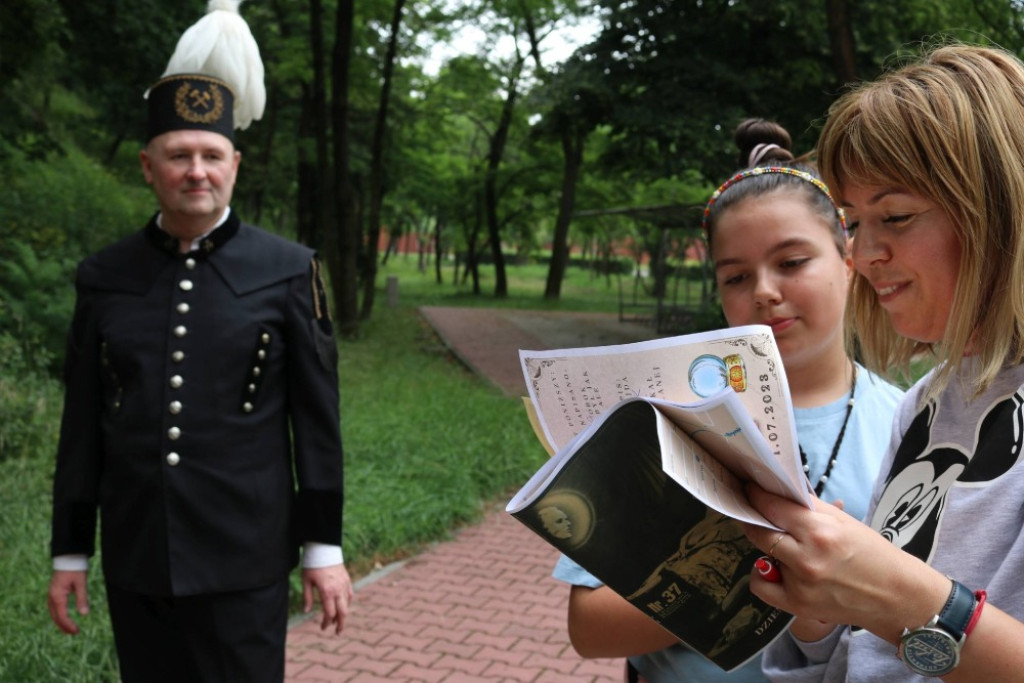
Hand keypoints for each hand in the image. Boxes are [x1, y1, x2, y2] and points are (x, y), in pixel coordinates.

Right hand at [47, 570, 88, 634]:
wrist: (68, 557)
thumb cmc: (75, 569)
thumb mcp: (81, 583)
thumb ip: (82, 598)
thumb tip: (84, 614)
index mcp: (57, 596)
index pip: (61, 616)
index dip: (68, 625)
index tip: (76, 631)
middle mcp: (51, 597)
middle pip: (55, 617)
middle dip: (64, 626)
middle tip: (74, 633)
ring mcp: (51, 595)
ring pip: (53, 613)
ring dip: (61, 622)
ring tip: (70, 629)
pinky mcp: (54, 593)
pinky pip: (54, 608)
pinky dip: (59, 615)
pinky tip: (65, 618)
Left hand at [302, 564, 353, 634]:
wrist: (324, 548)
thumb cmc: (312, 565)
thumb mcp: (306, 581)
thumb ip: (307, 597)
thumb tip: (306, 612)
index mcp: (327, 592)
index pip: (329, 613)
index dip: (326, 622)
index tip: (322, 628)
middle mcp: (338, 590)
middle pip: (342, 612)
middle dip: (340, 624)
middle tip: (338, 632)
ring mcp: (344, 584)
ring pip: (348, 604)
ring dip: (344, 614)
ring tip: (340, 621)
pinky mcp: (347, 579)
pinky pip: (350, 595)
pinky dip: (347, 603)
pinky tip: (344, 606)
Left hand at [741, 483, 948, 643]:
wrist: (895, 596)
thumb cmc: (873, 554)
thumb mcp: (844, 521)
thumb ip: (809, 507)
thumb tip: (778, 490)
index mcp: (821, 532)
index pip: (774, 508)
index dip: (757, 495)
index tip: (749, 488)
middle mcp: (807, 560)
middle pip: (760, 531)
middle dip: (755, 518)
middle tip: (754, 510)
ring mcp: (800, 585)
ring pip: (760, 555)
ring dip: (766, 546)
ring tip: (782, 544)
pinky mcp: (798, 605)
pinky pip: (761, 586)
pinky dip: (763, 575)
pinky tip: (776, 568)